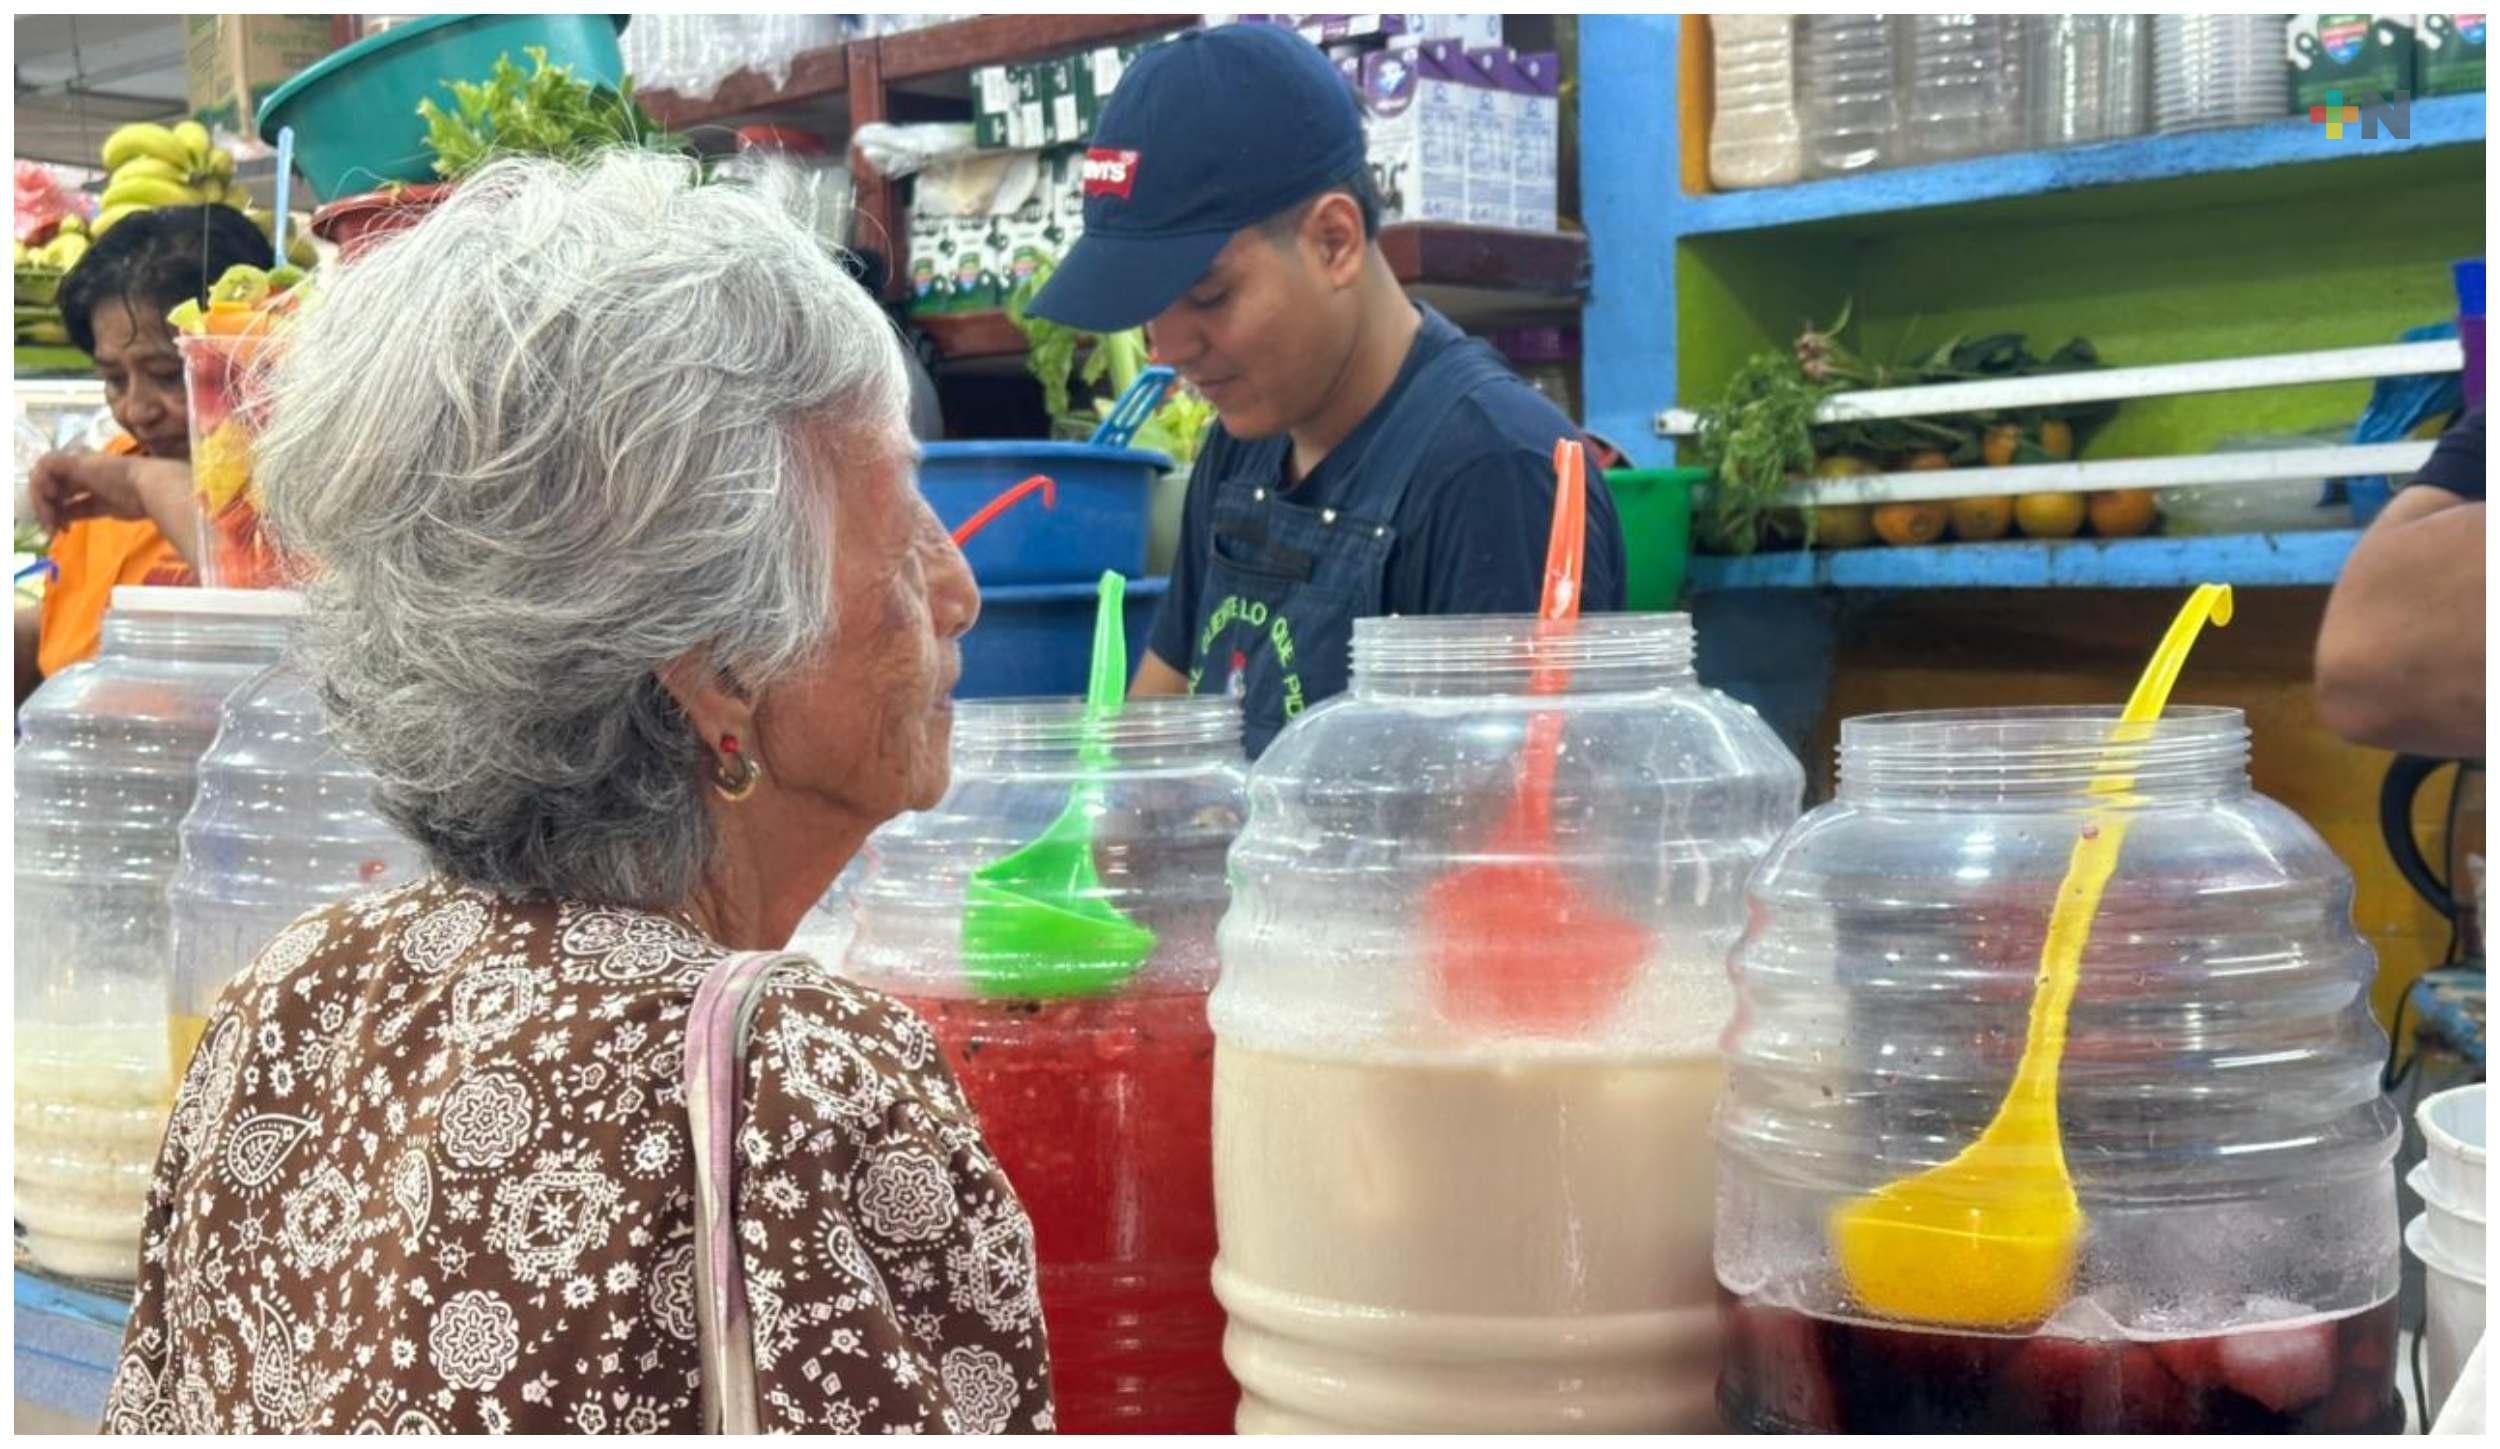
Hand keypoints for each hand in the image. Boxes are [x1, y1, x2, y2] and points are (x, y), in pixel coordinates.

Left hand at [28, 450, 189, 532]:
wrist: (156, 487)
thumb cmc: (149, 500)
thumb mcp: (113, 510)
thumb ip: (89, 511)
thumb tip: (67, 522)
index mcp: (99, 482)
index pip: (69, 494)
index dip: (60, 511)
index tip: (61, 530)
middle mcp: (86, 471)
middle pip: (55, 486)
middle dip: (47, 509)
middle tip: (51, 529)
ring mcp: (81, 464)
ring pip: (46, 476)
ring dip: (42, 500)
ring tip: (51, 520)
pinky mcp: (76, 460)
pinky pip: (46, 465)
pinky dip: (43, 483)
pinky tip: (54, 501)